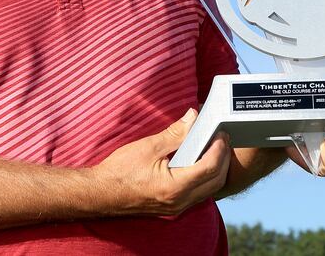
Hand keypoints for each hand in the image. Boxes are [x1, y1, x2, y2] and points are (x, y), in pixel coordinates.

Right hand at [92, 109, 230, 216]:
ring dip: (216, 169)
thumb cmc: (120, 171)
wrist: (101, 193)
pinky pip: (198, 194)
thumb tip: (193, 118)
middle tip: (221, 138)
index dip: (219, 149)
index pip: (210, 168)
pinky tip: (197, 162)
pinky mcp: (173, 207)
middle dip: (223, 159)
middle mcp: (180, 201)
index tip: (220, 133)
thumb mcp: (148, 147)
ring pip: (209, 190)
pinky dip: (205, 178)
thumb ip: (174, 133)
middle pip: (216, 181)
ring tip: (212, 147)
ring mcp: (177, 207)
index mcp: (175, 186)